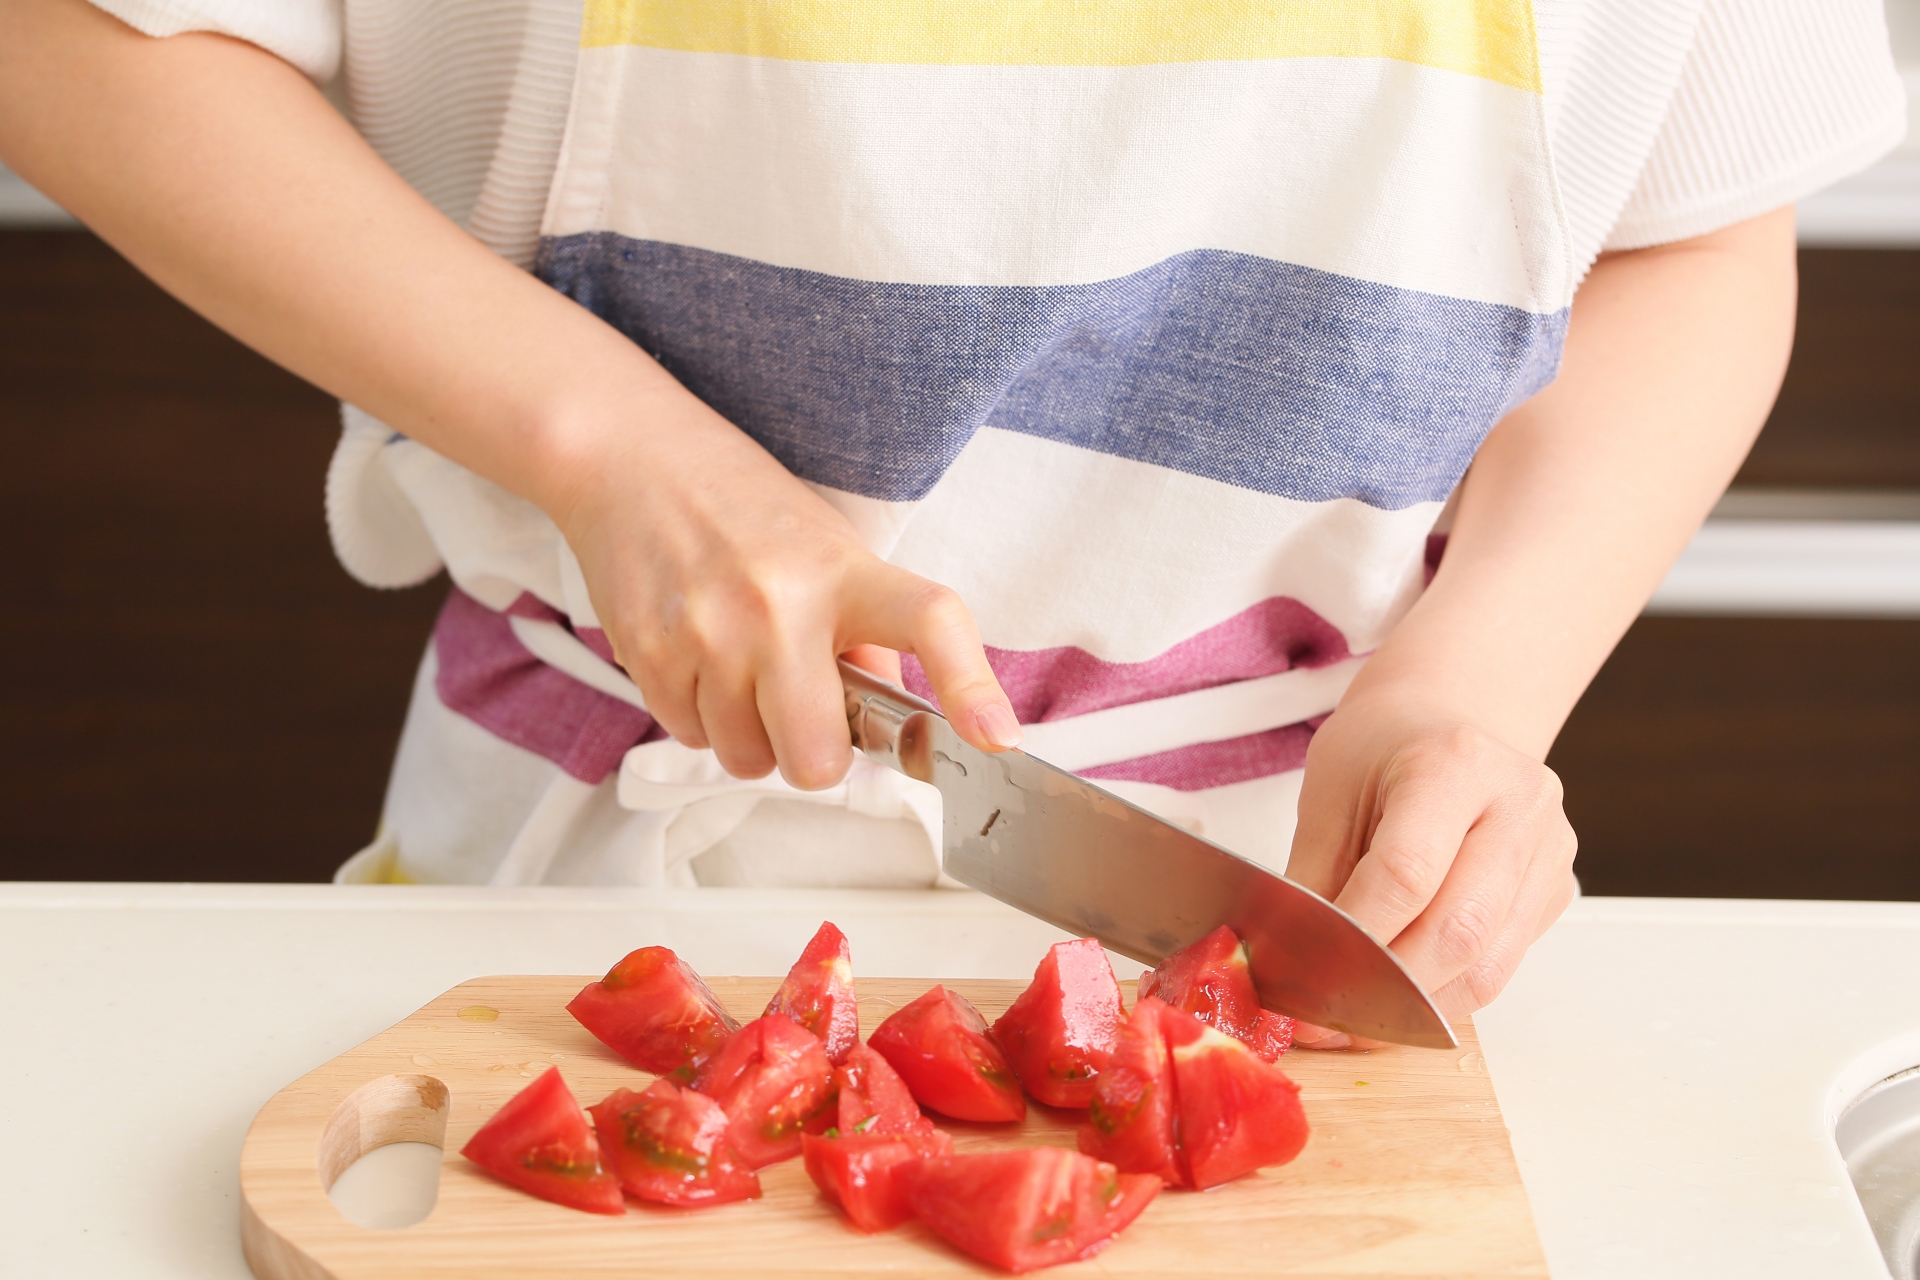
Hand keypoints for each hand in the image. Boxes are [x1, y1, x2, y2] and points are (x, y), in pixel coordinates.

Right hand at [549, 390, 1019, 789]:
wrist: (631, 459)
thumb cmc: (740, 507)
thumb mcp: (827, 548)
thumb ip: (866, 633)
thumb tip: (889, 716)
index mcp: (843, 571)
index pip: (930, 623)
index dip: (971, 688)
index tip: (997, 739)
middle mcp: (778, 605)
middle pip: (817, 757)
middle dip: (815, 753)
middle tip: (803, 709)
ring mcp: (708, 634)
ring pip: (748, 760)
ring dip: (750, 735)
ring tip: (741, 668)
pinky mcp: (648, 655)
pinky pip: (691, 737)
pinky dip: (700, 717)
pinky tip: (699, 660)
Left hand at [1284, 686, 1578, 1046]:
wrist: (1447, 718)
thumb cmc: (1380, 750)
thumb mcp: (1328, 794)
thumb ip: (1312, 882)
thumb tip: (1286, 969)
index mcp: (1456, 763)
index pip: (1407, 873)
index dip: (1354, 939)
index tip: (1304, 979)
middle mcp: (1519, 805)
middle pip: (1458, 929)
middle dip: (1385, 989)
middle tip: (1325, 1020)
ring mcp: (1548, 851)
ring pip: (1487, 965)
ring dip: (1415, 1008)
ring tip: (1355, 1021)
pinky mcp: (1553, 892)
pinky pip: (1499, 966)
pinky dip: (1443, 995)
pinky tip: (1398, 999)